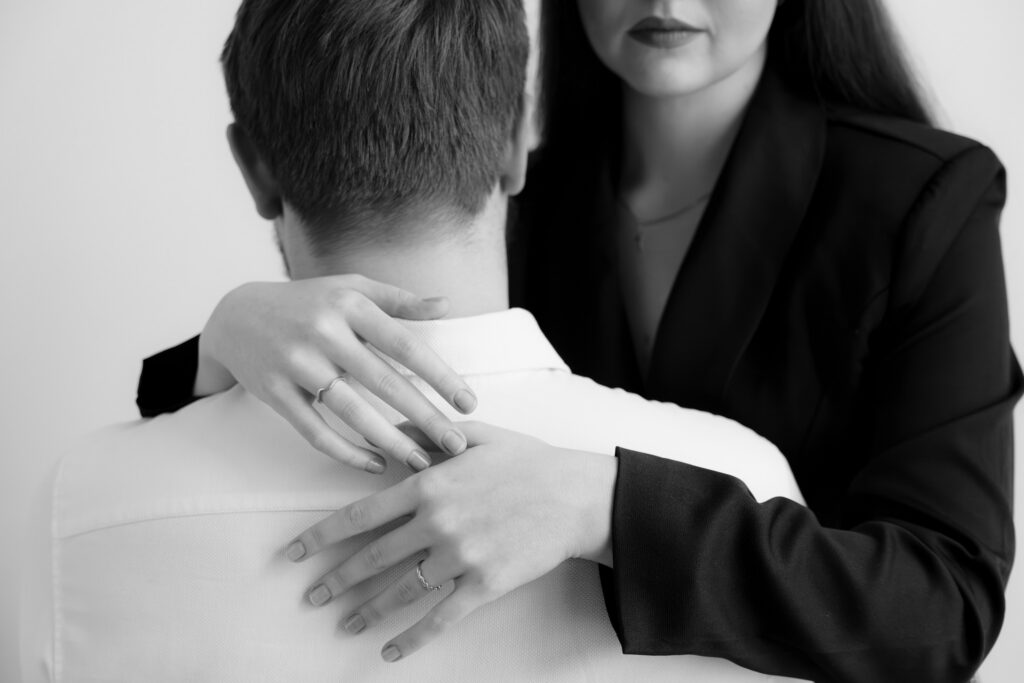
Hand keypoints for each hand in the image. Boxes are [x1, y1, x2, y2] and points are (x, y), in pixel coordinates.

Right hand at [196, 275, 477, 472]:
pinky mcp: (275, 393)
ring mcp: (296, 363)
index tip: (469, 403)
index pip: (406, 344)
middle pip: (384, 382)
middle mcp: (323, 332)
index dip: (440, 376)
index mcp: (350, 305)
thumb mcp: (351, 289)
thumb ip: (399, 300)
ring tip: (420, 462)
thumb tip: (447, 305)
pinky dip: (346, 451)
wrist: (235, 315)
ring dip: (390, 441)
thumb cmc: (308, 302)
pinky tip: (375, 464)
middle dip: (425, 417)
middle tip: (456, 445)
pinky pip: (315, 431)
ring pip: (352, 411)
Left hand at [283, 422, 616, 661]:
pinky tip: (390, 651)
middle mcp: (436, 522)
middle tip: (311, 596)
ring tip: (343, 624)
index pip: (360, 516)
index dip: (321, 537)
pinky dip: (411, 638)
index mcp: (429, 485)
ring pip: (399, 592)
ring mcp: (459, 557)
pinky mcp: (483, 585)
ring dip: (366, 611)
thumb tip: (391, 426)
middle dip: (335, 580)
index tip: (294, 553)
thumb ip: (429, 433)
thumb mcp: (477, 435)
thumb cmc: (528, 462)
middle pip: (372, 558)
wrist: (575, 496)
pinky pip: (439, 618)